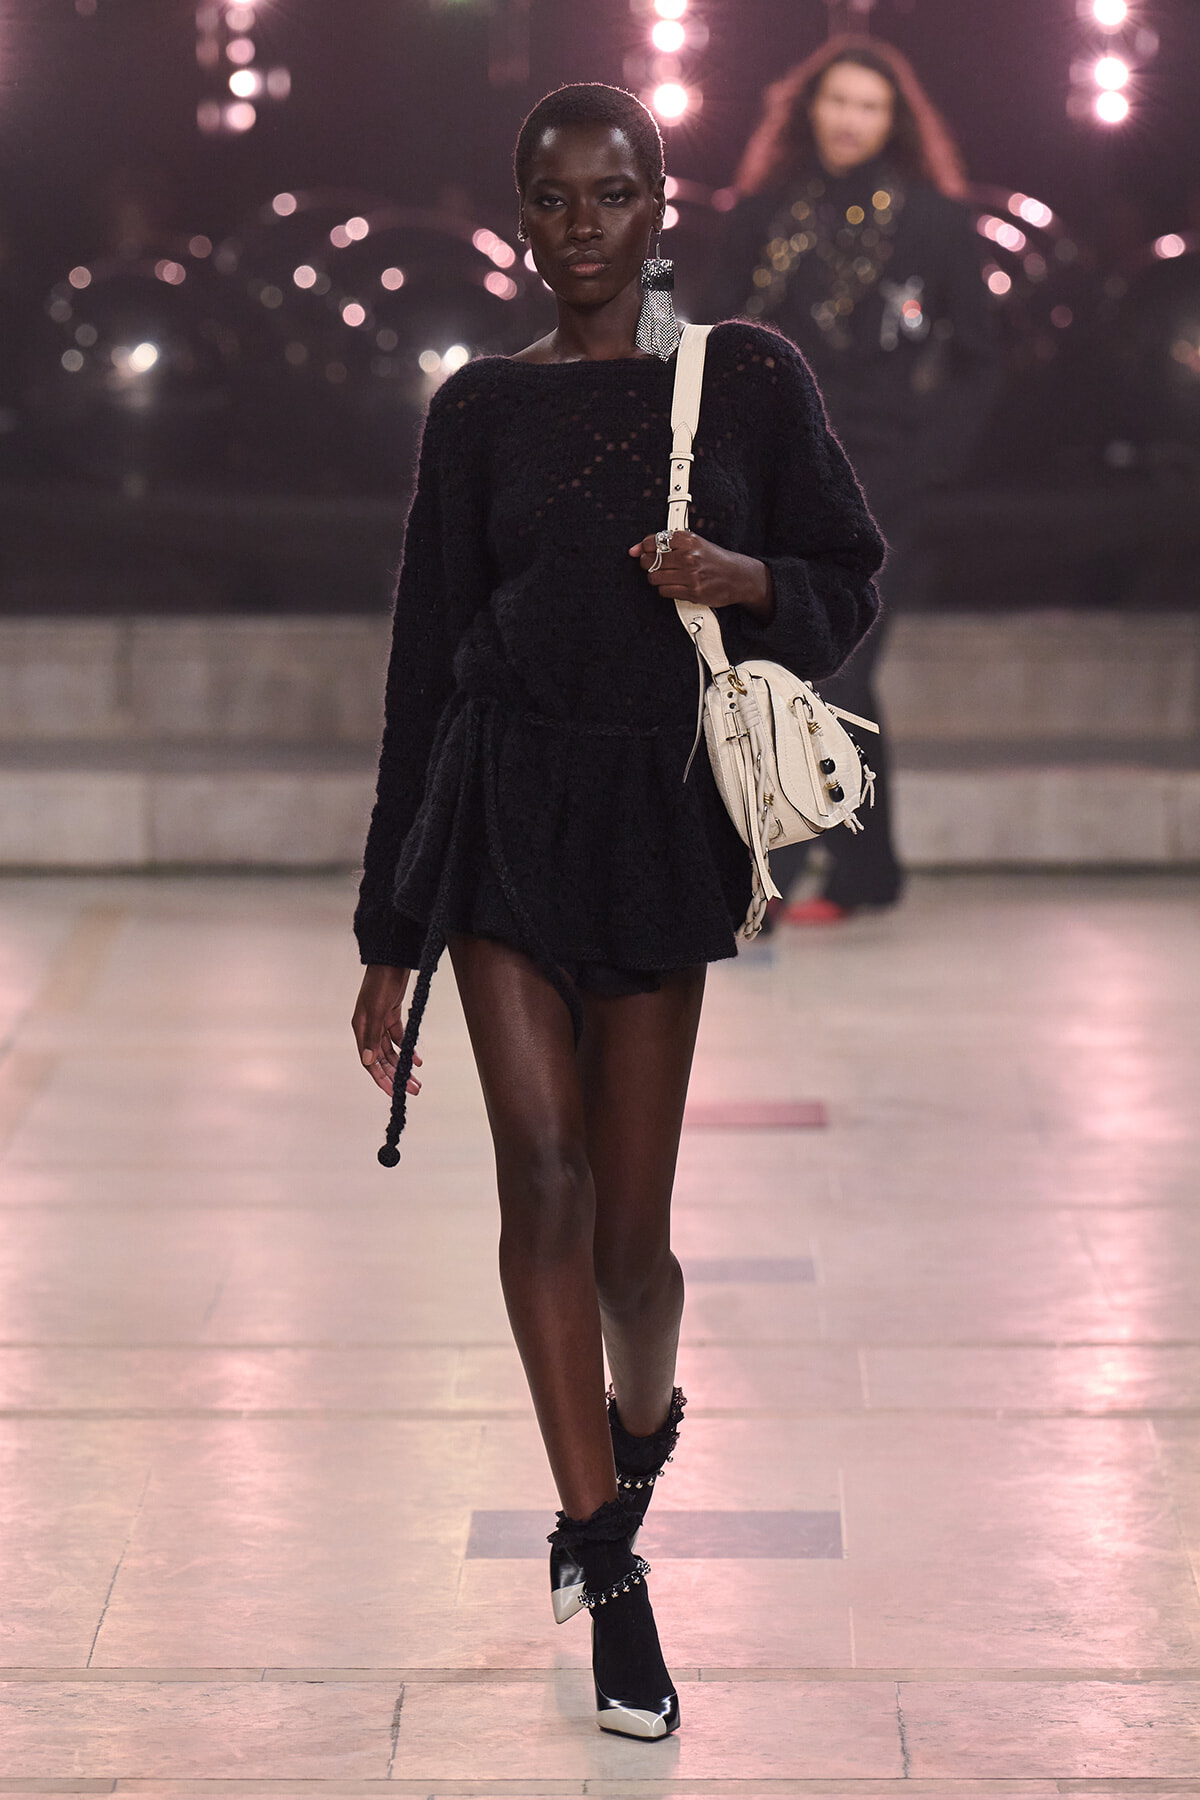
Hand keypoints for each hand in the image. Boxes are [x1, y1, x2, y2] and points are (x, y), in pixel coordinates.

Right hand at [352, 964, 422, 1097]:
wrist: (392, 960)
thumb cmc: (382, 982)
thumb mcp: (378, 1010)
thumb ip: (373, 1036)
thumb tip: (368, 1061)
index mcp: (361, 1028)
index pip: (370, 1061)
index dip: (381, 1078)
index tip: (394, 1093)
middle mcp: (369, 1028)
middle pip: (382, 1059)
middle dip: (396, 1076)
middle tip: (412, 1090)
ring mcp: (380, 1022)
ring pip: (391, 1051)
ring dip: (403, 1065)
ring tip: (416, 1080)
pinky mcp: (391, 1016)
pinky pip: (399, 1038)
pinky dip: (408, 1048)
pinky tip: (417, 1060)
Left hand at [629, 529, 773, 623]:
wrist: (738, 576)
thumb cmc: (714, 559)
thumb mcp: (695, 543)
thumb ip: (667, 543)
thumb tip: (635, 549)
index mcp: (689, 540)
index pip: (654, 541)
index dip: (645, 547)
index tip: (644, 551)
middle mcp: (689, 556)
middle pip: (651, 561)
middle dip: (648, 564)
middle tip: (655, 565)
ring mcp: (691, 575)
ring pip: (655, 578)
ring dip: (656, 579)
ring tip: (666, 576)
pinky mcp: (692, 592)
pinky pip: (664, 591)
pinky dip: (665, 589)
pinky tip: (674, 585)